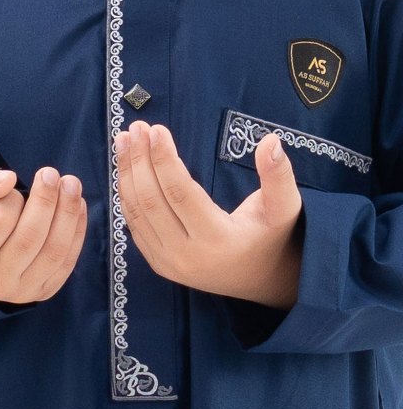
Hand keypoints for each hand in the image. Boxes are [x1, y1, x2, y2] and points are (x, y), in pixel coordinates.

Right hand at [0, 164, 87, 302]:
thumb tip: (8, 179)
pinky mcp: (42, 292)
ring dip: (68, 214)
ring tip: (71, 184)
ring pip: (54, 252)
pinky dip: (78, 231)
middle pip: (30, 238)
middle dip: (47, 200)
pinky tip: (78, 206)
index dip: (11, 197)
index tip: (9, 187)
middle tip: (51, 173)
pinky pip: (67, 263)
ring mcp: (20, 291)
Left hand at [115, 121, 302, 308]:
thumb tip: (271, 140)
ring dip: (127, 174)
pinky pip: (134, 226)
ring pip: (137, 213)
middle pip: (151, 201)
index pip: (180, 193)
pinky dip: (127, 195)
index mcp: (216, 239)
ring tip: (124, 141)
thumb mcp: (285, 208)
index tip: (156, 130)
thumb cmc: (272, 237)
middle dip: (139, 161)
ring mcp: (166, 262)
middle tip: (136, 128)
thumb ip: (279, 176)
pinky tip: (126, 169)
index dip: (164, 160)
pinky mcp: (157, 263)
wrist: (259, 280)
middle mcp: (185, 254)